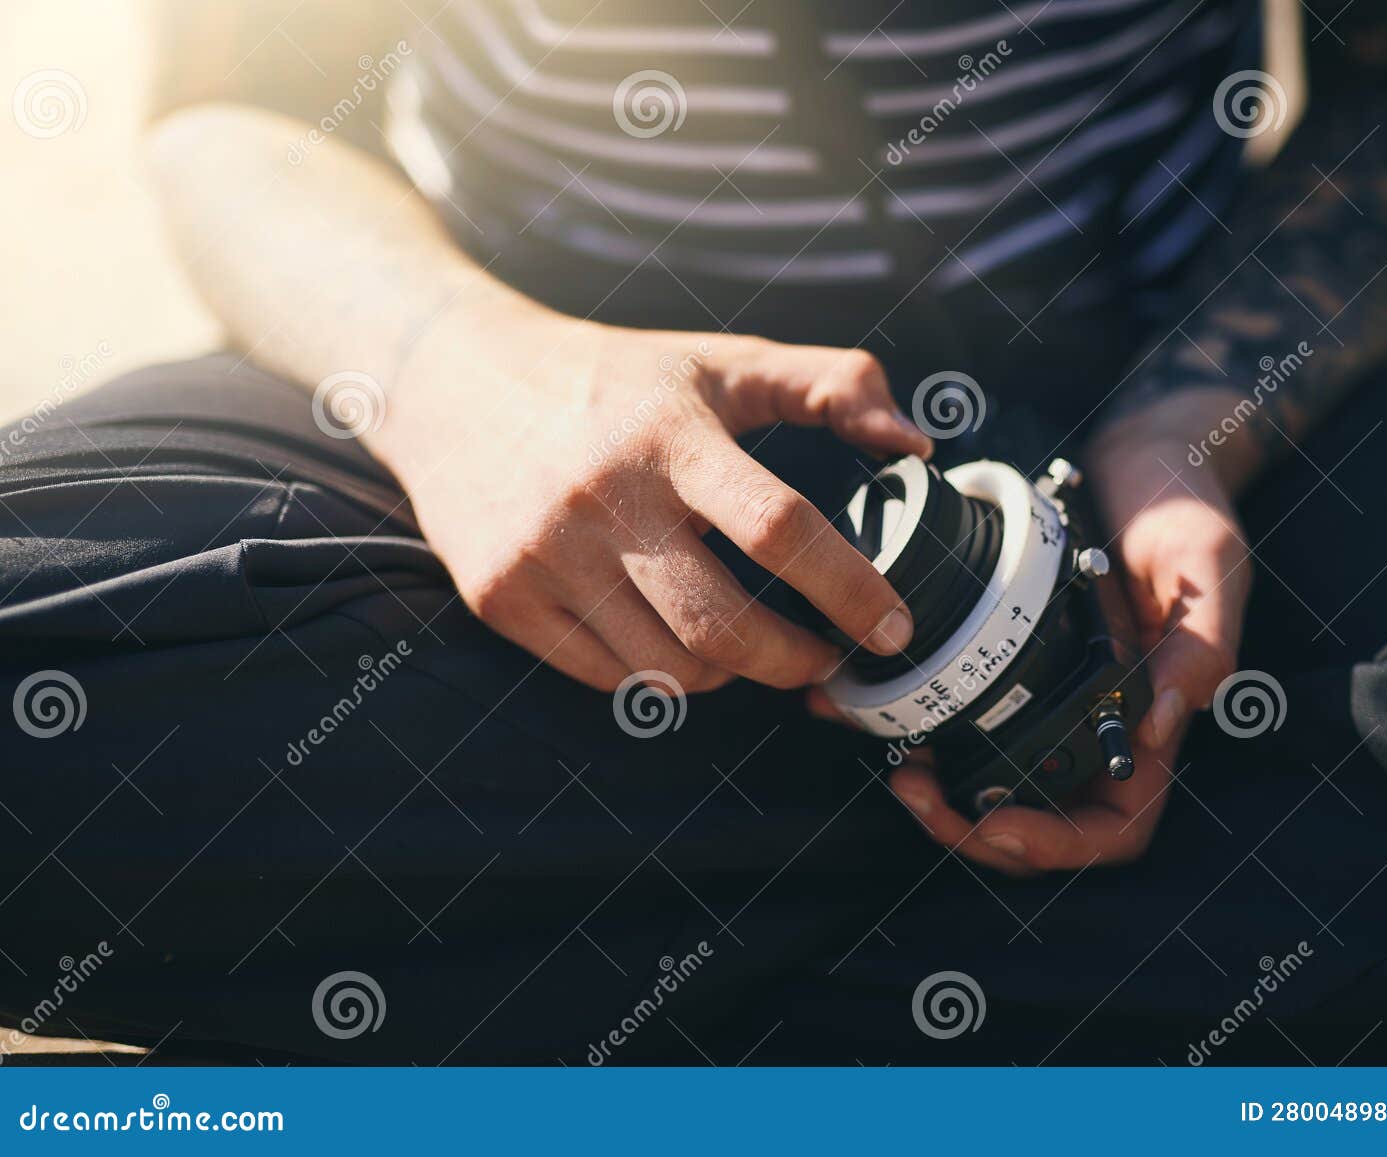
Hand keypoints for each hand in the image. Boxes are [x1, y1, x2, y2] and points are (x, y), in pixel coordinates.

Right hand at [373, 304, 932, 691]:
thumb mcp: (721, 361)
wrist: (452, 381)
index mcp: (670, 433)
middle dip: (795, 660)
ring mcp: (545, 555)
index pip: (779, 527)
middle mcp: (603, 498)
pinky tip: (673, 638)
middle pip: (724, 626)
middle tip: (826, 656)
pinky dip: (660, 674)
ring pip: (668, 669)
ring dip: (729, 673)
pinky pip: (608, 677)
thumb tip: (919, 441)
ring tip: (747, 643)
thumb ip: (832, 385)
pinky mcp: (503, 598)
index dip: (850, 589)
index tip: (894, 628)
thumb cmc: (615, 379)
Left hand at [822, 389, 1254, 874]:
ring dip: (938, 791)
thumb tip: (1158, 724)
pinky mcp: (1005, 658)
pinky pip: (955, 708)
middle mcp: (1097, 720)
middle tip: (913, 790)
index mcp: (1151, 718)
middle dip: (973, 826)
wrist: (1137, 448)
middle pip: (1038, 819)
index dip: (1055, 845)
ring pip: (990, 780)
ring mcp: (1048, 694)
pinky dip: (910, 719)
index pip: (1113, 826)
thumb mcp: (1204, 565)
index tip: (994, 822)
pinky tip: (859, 706)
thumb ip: (1199, 646)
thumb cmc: (1182, 503)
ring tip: (891, 764)